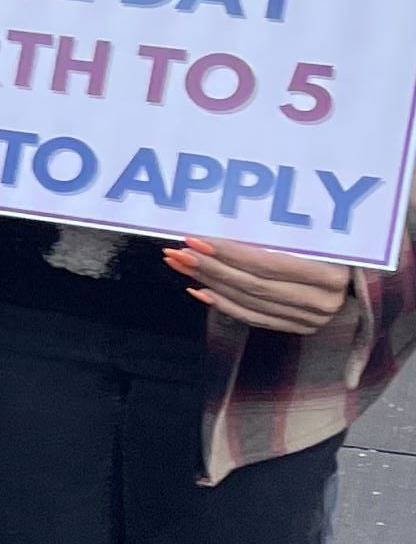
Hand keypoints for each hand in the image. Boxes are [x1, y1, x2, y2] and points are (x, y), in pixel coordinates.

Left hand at [165, 236, 355, 333]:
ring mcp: (312, 318)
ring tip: (182, 265)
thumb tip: (227, 215)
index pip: (266, 263)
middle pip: (252, 285)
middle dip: (210, 267)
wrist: (365, 272)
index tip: (196, 238)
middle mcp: (323, 301)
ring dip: (209, 282)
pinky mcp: (300, 328)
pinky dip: (222, 304)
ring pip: (249, 301)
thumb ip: (281, 228)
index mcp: (331, 272)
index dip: (228, 252)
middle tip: (177, 251)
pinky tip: (198, 288)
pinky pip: (253, 318)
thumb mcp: (318, 229)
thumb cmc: (336, 240)